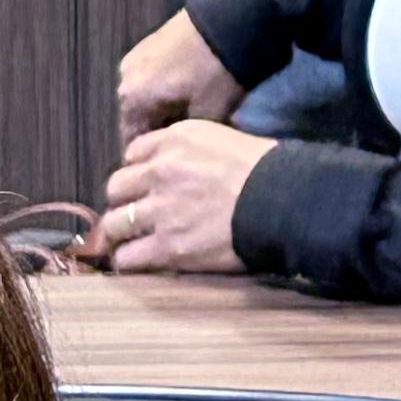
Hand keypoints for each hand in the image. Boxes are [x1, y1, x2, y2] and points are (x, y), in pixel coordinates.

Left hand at [97, 119, 277, 273]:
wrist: (286, 201)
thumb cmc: (269, 169)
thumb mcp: (226, 140)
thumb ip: (193, 150)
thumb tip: (181, 167)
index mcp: (176, 139)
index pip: (133, 153)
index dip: (142, 171)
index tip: (152, 184)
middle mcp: (160, 170)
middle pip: (117, 187)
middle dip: (126, 200)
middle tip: (141, 213)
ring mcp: (160, 210)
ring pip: (114, 224)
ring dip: (123, 233)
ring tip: (136, 241)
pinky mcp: (168, 246)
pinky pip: (128, 257)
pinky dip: (130, 261)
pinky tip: (142, 261)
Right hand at [117, 8, 244, 146]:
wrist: (232, 18)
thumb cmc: (217, 72)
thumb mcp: (208, 113)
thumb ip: (187, 137)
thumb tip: (184, 150)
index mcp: (131, 100)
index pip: (135, 142)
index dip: (154, 157)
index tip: (175, 164)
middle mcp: (124, 79)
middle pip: (138, 118)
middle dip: (160, 131)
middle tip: (185, 143)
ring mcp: (135, 57)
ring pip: (146, 98)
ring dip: (164, 109)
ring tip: (190, 118)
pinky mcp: (150, 43)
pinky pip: (152, 78)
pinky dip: (165, 90)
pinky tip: (188, 94)